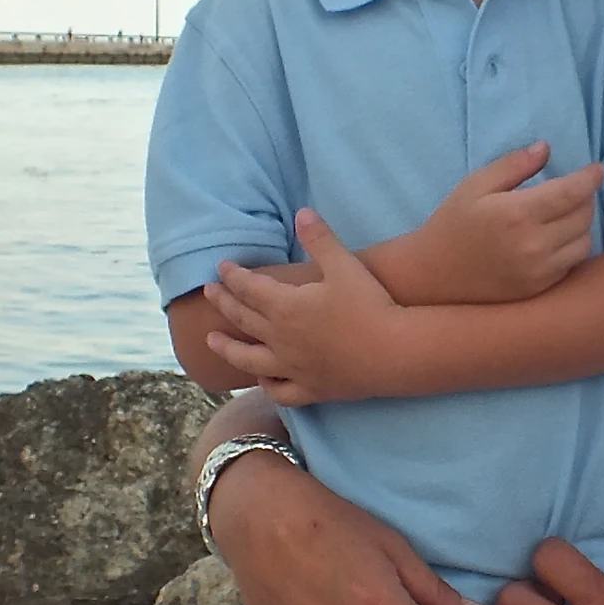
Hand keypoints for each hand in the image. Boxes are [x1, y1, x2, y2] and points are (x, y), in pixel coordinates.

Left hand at [204, 210, 411, 404]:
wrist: (394, 352)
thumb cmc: (370, 305)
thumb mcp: (345, 265)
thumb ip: (320, 239)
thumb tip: (302, 213)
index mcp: (285, 307)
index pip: (249, 288)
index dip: (233, 276)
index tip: (221, 268)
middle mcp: (281, 339)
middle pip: (243, 319)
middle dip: (224, 303)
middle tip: (209, 292)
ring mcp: (293, 368)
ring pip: (250, 360)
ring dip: (228, 348)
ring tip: (212, 341)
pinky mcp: (312, 389)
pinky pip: (280, 391)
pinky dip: (266, 385)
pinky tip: (261, 379)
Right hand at [391, 142, 603, 305]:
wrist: (433, 275)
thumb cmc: (453, 223)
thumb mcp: (476, 185)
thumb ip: (514, 164)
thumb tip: (546, 149)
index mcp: (518, 213)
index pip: (572, 192)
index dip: (591, 178)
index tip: (599, 169)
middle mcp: (534, 245)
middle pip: (583, 216)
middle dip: (585, 197)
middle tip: (575, 189)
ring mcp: (539, 271)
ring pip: (584, 242)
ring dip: (581, 224)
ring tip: (565, 214)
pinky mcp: (539, 288)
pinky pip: (572, 264)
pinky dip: (572, 247)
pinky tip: (556, 238)